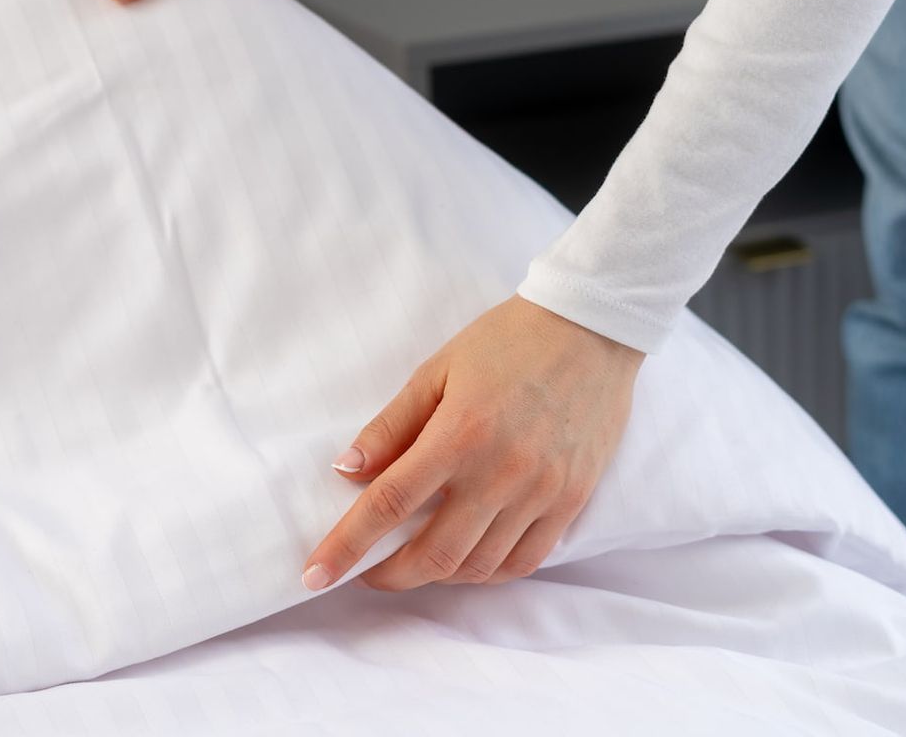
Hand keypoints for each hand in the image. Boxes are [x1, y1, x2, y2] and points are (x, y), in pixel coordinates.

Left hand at [301, 296, 641, 592]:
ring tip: (412, 562)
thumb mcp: (436, 370)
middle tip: (365, 572)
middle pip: (433, 553)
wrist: (590, 329)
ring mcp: (541, 492)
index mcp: (459, 434)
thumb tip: (346, 471)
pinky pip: (525, 561)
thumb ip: (390, 425)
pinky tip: (466, 560)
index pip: (389, 505)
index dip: (347, 546)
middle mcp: (501, 472)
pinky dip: (487, 572)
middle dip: (388, 576)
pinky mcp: (571, 500)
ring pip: (478, 566)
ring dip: (436, 576)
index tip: (314, 575)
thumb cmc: (506, 342)